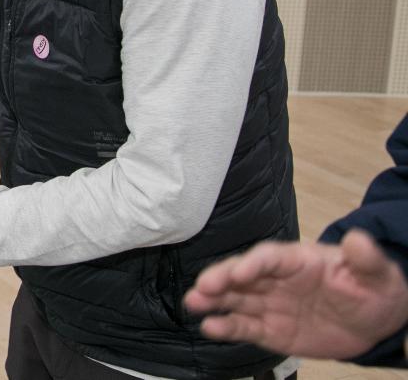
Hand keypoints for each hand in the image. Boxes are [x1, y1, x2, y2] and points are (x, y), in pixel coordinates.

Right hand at [184, 230, 407, 359]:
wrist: (374, 322)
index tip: (240, 273)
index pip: (270, 258)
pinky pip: (245, 328)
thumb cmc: (373, 289)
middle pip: (243, 275)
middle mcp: (276, 279)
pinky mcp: (270, 330)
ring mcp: (270, 304)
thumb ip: (366, 259)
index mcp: (298, 260)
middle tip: (203, 287)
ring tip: (193, 303)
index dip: (255, 264)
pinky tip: (210, 327)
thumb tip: (360, 239)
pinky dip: (226, 327)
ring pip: (235, 300)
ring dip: (212, 300)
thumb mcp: (377, 274)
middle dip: (222, 278)